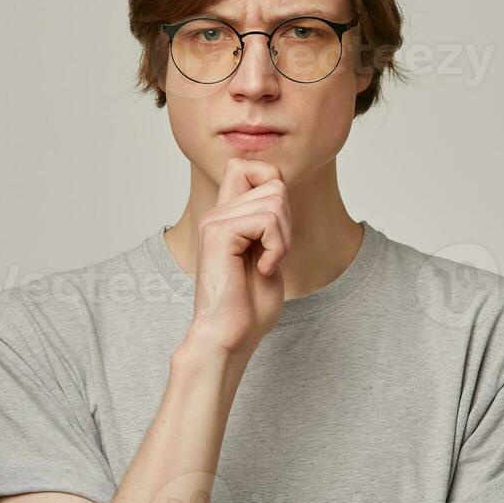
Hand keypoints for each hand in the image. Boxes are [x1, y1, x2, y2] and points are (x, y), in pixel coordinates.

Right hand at [185, 157, 292, 356]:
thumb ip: (270, 222)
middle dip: (288, 220)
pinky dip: (277, 246)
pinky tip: (263, 268)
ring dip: (284, 237)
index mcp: (226, 216)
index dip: (273, 184)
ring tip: (267, 263)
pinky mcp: (219, 233)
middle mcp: (217, 213)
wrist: (229, 336)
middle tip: (274, 253)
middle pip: (273, 181)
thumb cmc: (248, 307)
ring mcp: (215, 220)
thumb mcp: (268, 254)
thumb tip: (281, 189)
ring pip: (275, 200)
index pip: (248, 165)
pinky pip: (267, 219)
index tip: (276, 228)